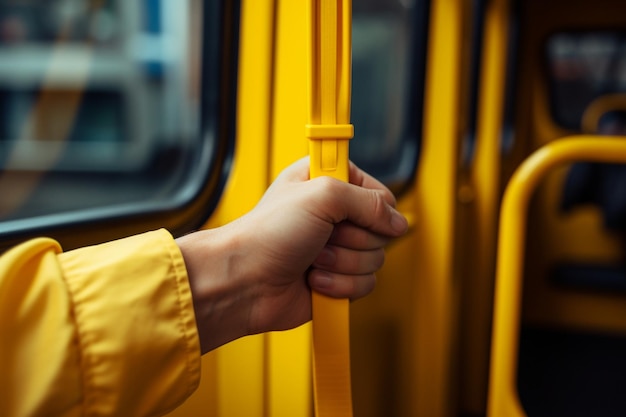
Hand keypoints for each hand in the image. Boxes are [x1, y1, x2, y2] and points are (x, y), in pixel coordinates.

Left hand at [177, 158, 407, 352]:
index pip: (379, 194)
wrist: (244, 280)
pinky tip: (313, 279)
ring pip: (375, 260)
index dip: (373, 208)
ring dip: (342, 263)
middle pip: (380, 231)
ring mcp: (337, 249)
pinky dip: (339, 285)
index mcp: (329, 183)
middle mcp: (335, 216)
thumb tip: (399, 222)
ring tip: (312, 259)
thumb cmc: (269, 232)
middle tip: (321, 238)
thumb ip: (369, 202)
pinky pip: (365, 285)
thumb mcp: (322, 195)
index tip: (351, 214)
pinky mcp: (337, 279)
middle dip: (351, 240)